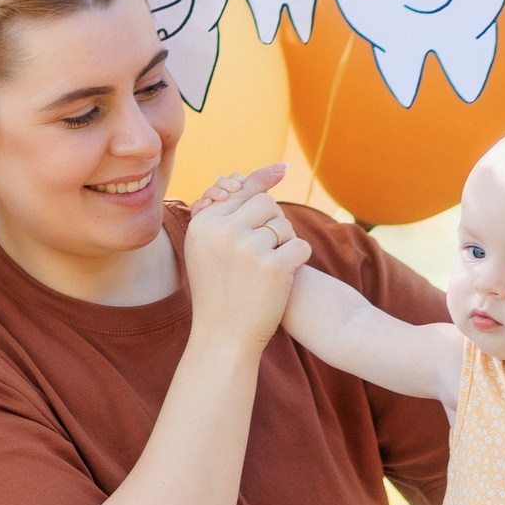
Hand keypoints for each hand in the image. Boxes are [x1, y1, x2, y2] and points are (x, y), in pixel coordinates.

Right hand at [183, 164, 311, 350]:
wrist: (224, 336)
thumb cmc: (220, 289)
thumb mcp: (210, 247)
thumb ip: (229, 211)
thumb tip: (270, 171)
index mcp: (203, 224)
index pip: (244, 193)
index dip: (263, 185)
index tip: (283, 168)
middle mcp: (223, 232)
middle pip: (267, 204)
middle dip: (272, 223)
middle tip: (266, 249)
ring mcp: (249, 249)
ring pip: (284, 226)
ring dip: (285, 243)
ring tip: (269, 267)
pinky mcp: (273, 267)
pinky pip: (300, 246)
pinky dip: (298, 260)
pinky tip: (285, 276)